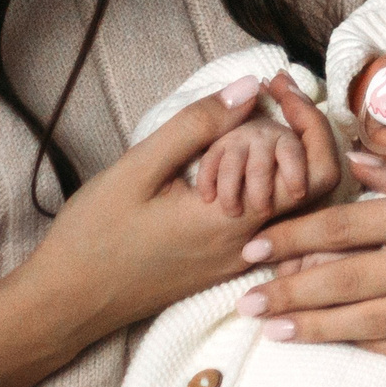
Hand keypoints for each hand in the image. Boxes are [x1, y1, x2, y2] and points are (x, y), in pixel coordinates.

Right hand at [0, 74, 337, 386]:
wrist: (68, 301)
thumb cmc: (95, 235)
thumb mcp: (139, 169)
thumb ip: (198, 127)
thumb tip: (251, 88)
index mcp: (235, 221)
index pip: (312, 170)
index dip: (307, 119)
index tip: (278, 85)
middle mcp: (251, 246)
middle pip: (317, 186)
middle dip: (306, 132)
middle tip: (275, 96)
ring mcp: (241, 259)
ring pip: (296, 203)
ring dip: (286, 156)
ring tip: (252, 120)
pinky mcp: (226, 264)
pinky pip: (272, 220)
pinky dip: (268, 180)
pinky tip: (237, 155)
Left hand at [234, 154, 385, 356]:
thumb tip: (361, 164)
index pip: (350, 224)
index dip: (296, 236)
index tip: (257, 246)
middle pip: (349, 277)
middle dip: (290, 289)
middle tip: (243, 302)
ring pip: (373, 320)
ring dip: (318, 326)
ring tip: (275, 331)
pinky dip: (374, 346)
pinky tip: (344, 344)